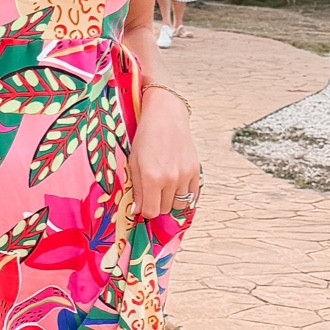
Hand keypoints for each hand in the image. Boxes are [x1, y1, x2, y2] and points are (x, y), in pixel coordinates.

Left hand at [128, 89, 199, 218]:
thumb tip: (137, 211)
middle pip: (165, 209)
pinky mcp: (196, 171)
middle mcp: (170, 179)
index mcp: (152, 178)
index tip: (143, 204)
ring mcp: (185, 175)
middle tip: (152, 192)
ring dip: (170, 200)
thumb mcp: (134, 163)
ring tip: (164, 188)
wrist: (166, 118)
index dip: (145, 211)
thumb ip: (137, 189)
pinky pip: (192, 195)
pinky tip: (176, 186)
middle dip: (157, 204)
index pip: (151, 212)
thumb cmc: (146, 138)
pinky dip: (184, 195)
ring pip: (179, 204)